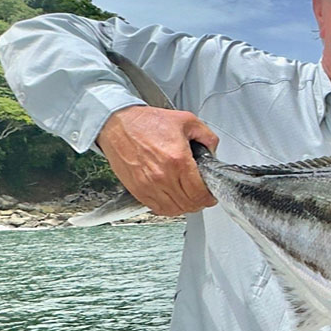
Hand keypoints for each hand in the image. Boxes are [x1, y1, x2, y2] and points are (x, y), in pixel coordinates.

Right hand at [97, 105, 218, 215]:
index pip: (200, 192)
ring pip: (174, 209)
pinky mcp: (137, 189)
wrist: (117, 124)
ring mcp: (149, 185)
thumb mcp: (186, 121)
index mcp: (178, 160)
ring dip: (185, 207)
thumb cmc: (146, 122)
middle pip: (189, 204)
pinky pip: (158, 208)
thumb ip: (207, 136)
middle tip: (203, 195)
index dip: (209, 197)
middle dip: (200, 202)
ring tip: (189, 198)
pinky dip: (169, 208)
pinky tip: (174, 199)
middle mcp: (163, 176)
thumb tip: (213, 151)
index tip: (211, 195)